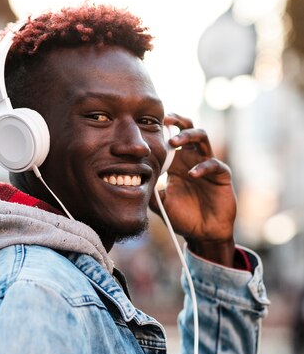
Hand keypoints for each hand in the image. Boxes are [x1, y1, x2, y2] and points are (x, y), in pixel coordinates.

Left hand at [149, 113, 236, 265]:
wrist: (202, 234)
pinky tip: (191, 174)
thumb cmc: (181, 216)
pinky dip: (201, 167)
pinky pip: (214, 164)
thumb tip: (131, 178)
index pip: (169, 137)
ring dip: (187, 135)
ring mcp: (207, 164)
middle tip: (164, 119)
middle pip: (187, 127)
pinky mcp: (221, 175)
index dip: (161, 128)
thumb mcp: (159, 202)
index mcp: (176, 161)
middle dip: (177, 120)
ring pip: (202, 137)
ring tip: (173, 141)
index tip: (146, 123)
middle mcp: (191, 158)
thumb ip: (148, 189)